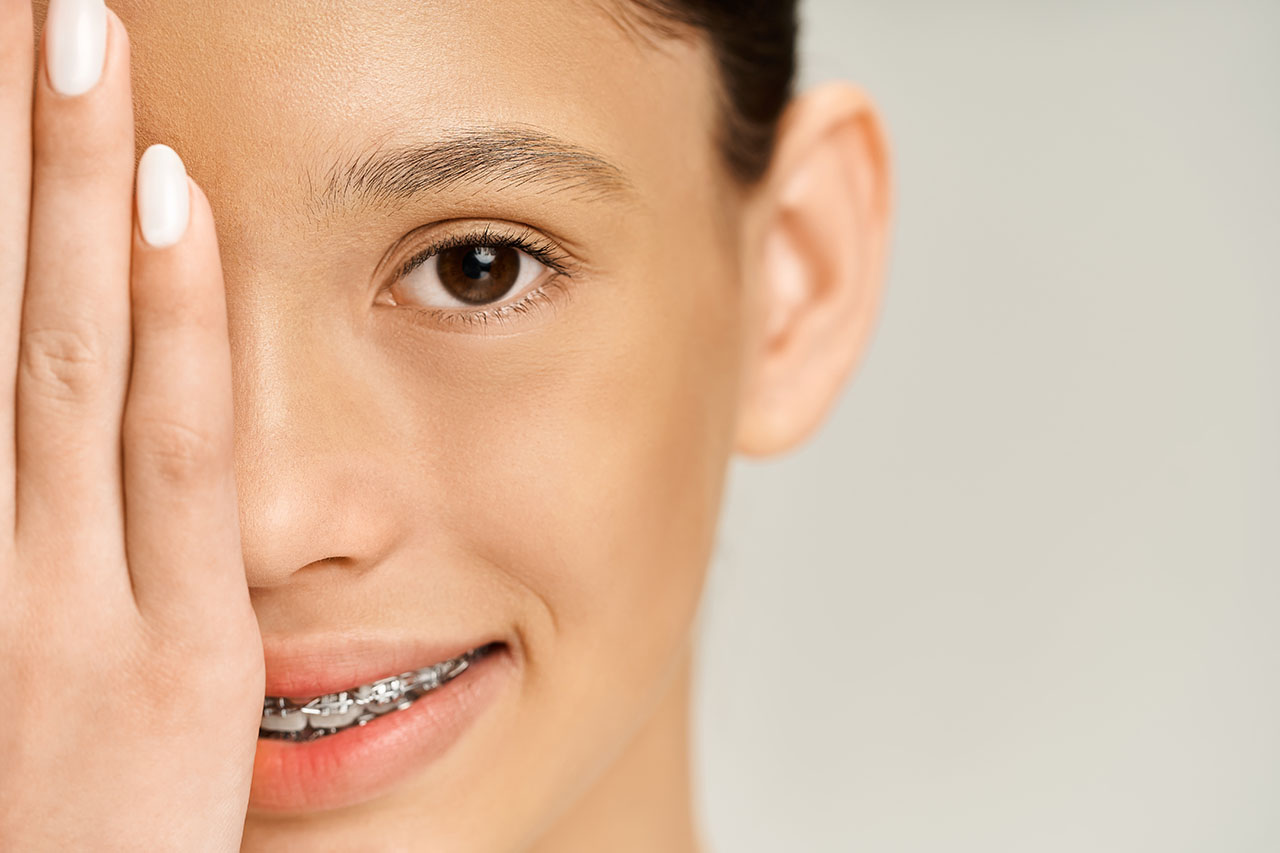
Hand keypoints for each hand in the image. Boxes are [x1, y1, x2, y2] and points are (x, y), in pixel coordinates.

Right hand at [0, 1, 263, 848]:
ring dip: (55, 178)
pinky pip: (168, 457)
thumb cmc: (19, 820)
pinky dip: (166, 322)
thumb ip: (16, 516)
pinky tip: (167, 194)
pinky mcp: (170, 656)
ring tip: (71, 28)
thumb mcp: (0, 652)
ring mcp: (56, 603)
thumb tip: (16, 381)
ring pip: (55, 351)